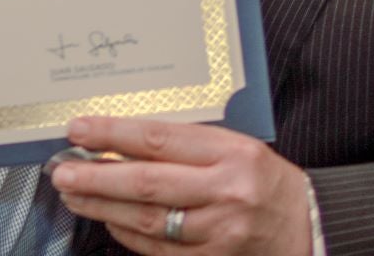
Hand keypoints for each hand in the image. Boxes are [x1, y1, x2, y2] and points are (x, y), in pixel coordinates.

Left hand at [51, 115, 311, 255]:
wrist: (311, 230)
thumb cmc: (269, 184)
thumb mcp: (239, 149)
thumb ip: (190, 145)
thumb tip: (125, 141)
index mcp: (234, 154)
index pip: (160, 139)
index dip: (113, 134)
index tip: (80, 130)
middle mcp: (227, 193)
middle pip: (147, 182)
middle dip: (96, 175)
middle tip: (62, 169)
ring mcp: (220, 233)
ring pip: (148, 220)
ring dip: (103, 206)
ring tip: (74, 193)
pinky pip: (160, 250)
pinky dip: (129, 234)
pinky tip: (109, 220)